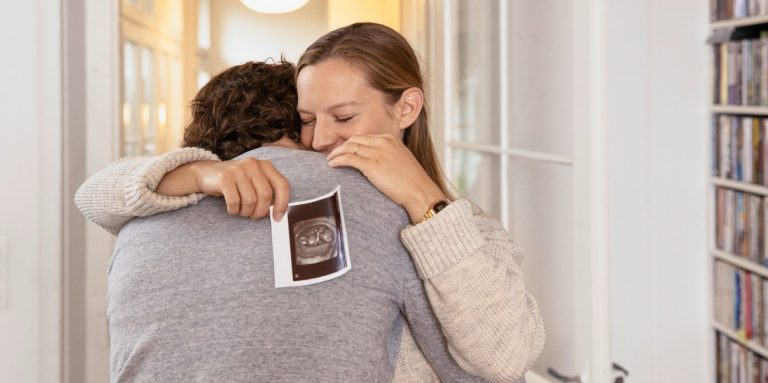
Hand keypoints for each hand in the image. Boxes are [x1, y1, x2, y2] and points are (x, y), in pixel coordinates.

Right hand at [189, 158, 290, 219]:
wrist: (207, 173)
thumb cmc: (236, 182)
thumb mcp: (255, 182)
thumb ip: (268, 193)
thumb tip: (277, 214)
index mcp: (266, 166)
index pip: (282, 185)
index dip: (282, 204)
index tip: (277, 217)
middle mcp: (254, 165)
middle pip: (265, 195)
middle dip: (260, 212)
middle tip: (253, 216)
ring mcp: (239, 169)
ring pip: (250, 200)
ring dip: (246, 212)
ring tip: (241, 211)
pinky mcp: (225, 177)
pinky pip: (234, 201)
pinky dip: (234, 210)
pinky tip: (232, 208)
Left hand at [326, 134, 446, 222]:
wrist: (419, 191)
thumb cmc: (412, 181)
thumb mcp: (400, 161)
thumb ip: (387, 157)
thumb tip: (375, 164)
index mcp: (390, 139)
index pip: (364, 137)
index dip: (351, 144)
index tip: (344, 151)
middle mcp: (382, 142)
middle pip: (354, 140)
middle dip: (341, 147)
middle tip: (333, 155)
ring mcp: (377, 152)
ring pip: (348, 147)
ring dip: (336, 153)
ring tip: (329, 160)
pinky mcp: (371, 164)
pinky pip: (348, 158)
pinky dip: (337, 160)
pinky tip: (332, 165)